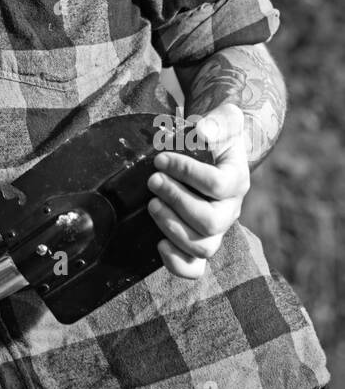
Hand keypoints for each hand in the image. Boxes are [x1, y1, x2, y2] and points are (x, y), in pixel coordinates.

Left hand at [147, 102, 250, 279]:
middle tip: (153, 181)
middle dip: (177, 201)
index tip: (162, 158)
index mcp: (236, 181)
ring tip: (152, 204)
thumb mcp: (223, 120)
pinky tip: (158, 244)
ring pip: (202, 247)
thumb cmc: (215, 137)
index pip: (217, 185)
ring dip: (172, 227)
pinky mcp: (197, 243)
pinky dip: (177, 263)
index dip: (188, 172)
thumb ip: (219, 120)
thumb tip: (202, 131)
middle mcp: (229, 210)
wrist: (214, 152)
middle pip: (210, 222)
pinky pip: (194, 268)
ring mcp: (214, 231)